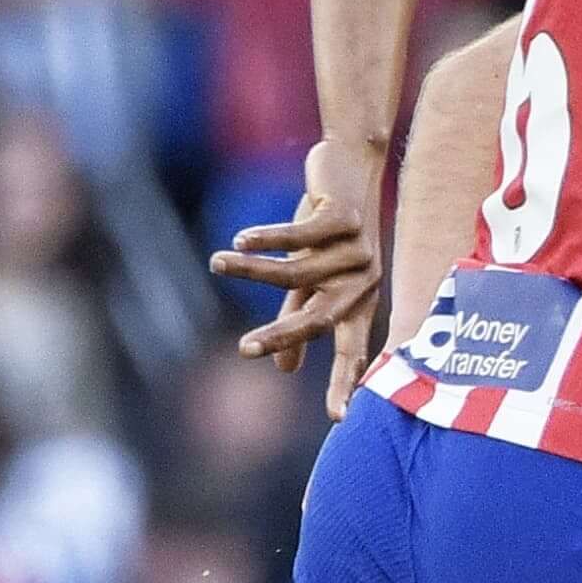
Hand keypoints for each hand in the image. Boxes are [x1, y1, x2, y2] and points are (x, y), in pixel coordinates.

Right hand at [212, 147, 390, 408]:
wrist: (350, 164)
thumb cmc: (329, 230)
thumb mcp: (314, 276)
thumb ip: (300, 316)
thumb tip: (283, 371)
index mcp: (359, 302)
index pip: (352, 349)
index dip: (344, 382)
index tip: (338, 418)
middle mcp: (364, 280)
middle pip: (321, 318)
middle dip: (283, 335)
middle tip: (245, 349)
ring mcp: (359, 249)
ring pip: (297, 271)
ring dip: (252, 269)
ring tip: (218, 262)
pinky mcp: (346, 217)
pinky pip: (299, 236)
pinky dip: (266, 237)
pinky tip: (240, 239)